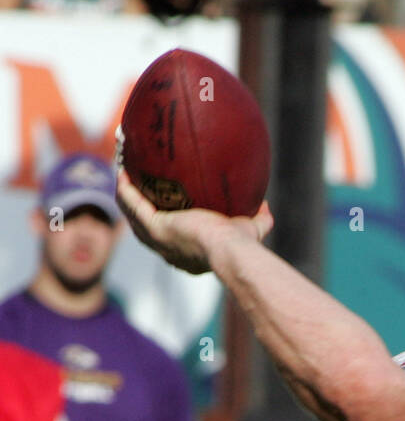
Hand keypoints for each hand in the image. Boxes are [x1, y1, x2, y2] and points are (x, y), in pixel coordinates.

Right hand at [116, 170, 272, 275]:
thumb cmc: (242, 246)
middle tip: (133, 178)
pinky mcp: (154, 229)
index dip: (159, 217)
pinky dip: (126, 188)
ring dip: (125, 191)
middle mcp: (167, 249)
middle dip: (135, 200)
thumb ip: (258, 219)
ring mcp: (158, 240)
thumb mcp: (251, 229)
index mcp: (185, 251)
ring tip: (122, 169)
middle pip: (142, 222)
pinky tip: (122, 170)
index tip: (159, 199)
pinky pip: (132, 205)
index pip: (167, 235)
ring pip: (132, 214)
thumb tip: (265, 206)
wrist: (231, 251)